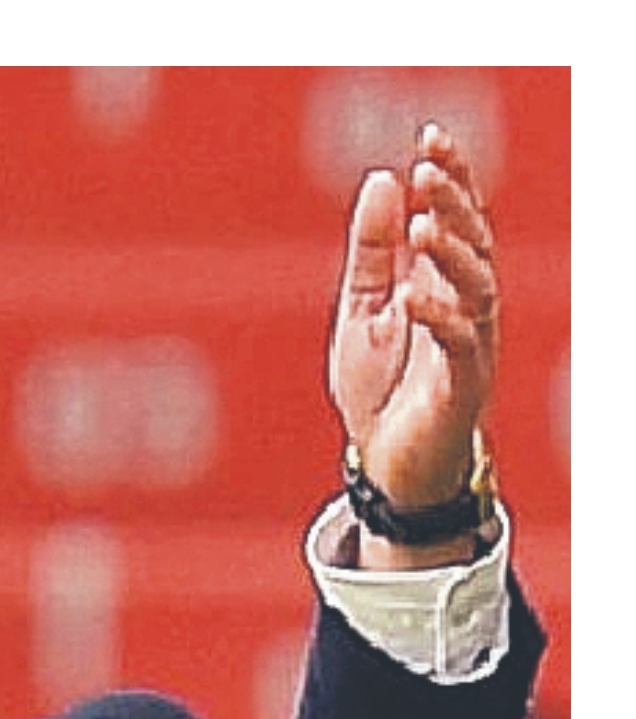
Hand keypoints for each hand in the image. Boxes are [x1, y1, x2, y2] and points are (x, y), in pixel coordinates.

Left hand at [328, 123, 498, 515]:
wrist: (385, 463)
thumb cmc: (380, 387)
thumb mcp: (360, 309)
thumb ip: (369, 251)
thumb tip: (380, 177)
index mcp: (442, 281)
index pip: (456, 215)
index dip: (451, 175)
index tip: (430, 135)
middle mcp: (465, 304)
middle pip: (474, 240)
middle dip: (454, 201)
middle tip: (428, 169)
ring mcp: (470, 342)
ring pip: (477, 284)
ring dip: (450, 252)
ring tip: (421, 223)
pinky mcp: (463, 382)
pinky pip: (460, 342)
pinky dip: (437, 315)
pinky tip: (411, 294)